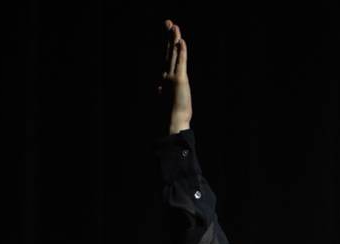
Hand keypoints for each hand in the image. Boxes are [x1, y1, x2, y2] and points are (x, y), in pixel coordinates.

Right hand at [160, 19, 191, 134]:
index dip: (168, 46)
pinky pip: (181, 62)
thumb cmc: (171, 116)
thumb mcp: (167, 101)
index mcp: (164, 80)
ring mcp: (171, 77)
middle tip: (169, 23)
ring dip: (174, 39)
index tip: (170, 34)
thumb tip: (158, 90)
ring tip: (174, 26)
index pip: (167, 58)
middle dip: (169, 37)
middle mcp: (166, 76)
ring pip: (173, 54)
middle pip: (168, 52)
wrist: (171, 124)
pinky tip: (181, 41)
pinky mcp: (179, 81)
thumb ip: (163, 93)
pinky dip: (181, 51)